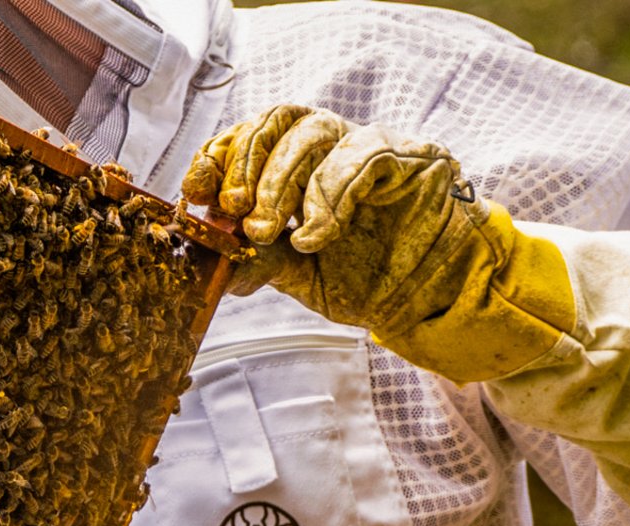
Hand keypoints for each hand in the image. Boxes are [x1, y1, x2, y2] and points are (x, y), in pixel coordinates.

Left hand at [183, 105, 574, 381]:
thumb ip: (258, 258)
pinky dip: (329, 196)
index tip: (198, 191)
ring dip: (281, 180)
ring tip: (274, 231)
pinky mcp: (411, 155)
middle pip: (276, 120)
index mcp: (297, 167)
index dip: (219, 156)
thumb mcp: (298, 276)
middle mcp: (331, 147)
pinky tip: (318, 235)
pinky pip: (360, 154)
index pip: (250, 137)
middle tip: (236, 211)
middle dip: (246, 165)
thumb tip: (212, 251)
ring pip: (312, 130)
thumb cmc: (368, 280)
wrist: (430, 301)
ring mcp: (370, 146)